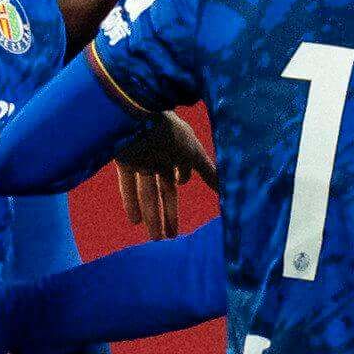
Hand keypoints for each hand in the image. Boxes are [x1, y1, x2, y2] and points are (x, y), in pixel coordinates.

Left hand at [114, 108, 215, 238]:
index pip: (182, 170)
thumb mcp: (193, 154)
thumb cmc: (171, 132)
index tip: (183, 187)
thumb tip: (228, 189)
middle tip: (170, 237)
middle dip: (169, 214)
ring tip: (155, 239)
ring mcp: (142, 159)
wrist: (139, 114)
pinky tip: (135, 221)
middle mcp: (161, 157)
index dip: (183, 179)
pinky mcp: (125, 161)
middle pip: (165, 191)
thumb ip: (209, 172)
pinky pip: (128, 185)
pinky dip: (131, 202)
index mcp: (179, 151)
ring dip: (152, 216)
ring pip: (148, 193)